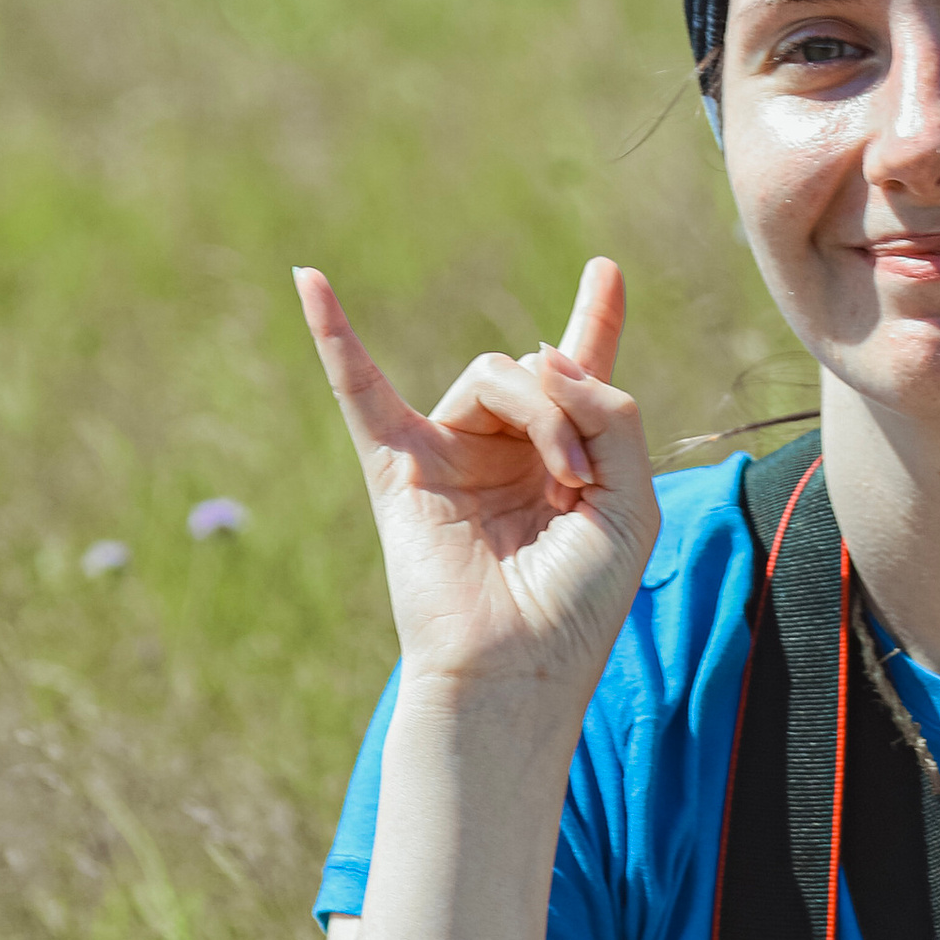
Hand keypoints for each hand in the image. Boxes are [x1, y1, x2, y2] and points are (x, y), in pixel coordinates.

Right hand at [297, 259, 659, 701]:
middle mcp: (506, 454)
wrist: (516, 670)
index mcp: (566, 463)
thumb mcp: (630, 501)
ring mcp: (450, 458)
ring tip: (561, 484)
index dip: (594, 320)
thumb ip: (613, 415)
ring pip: (493, 375)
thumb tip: (544, 355)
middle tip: (581, 478)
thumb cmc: (578, 605)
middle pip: (539, 371)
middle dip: (573, 409)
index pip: (578, 377)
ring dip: (541, 412)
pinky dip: (334, 335)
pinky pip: (361, 391)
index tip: (606, 269)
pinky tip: (308, 279)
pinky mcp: (398, 471)